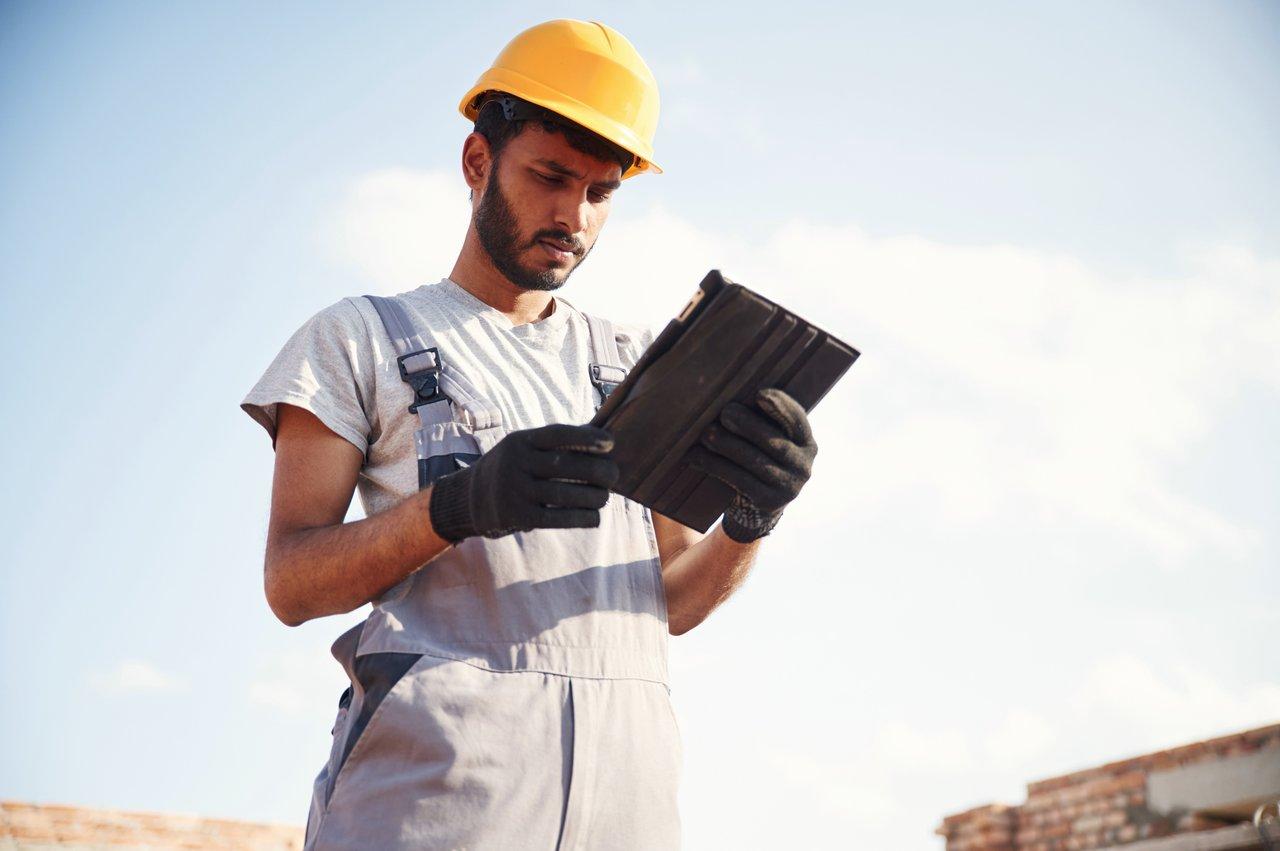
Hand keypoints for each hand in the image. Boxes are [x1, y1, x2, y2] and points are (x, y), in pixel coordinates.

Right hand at [428, 423, 619, 542]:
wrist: (472, 497)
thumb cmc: (515, 468)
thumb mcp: (526, 447)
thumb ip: (558, 444)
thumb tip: (604, 439)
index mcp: (521, 441)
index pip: (557, 434)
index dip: (586, 438)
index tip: (611, 444)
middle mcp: (515, 463)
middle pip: (565, 466)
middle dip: (597, 471)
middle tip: (614, 476)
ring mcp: (514, 490)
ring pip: (564, 495)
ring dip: (593, 497)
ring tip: (604, 497)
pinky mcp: (516, 516)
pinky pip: (556, 518)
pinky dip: (581, 518)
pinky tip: (594, 518)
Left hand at [686, 388, 816, 542]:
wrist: (757, 506)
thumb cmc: (758, 457)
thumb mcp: (769, 439)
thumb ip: (761, 420)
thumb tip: (730, 394)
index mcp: (806, 442)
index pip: (797, 420)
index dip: (781, 407)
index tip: (760, 394)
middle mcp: (803, 465)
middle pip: (774, 441)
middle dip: (747, 425)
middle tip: (725, 413)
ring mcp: (788, 487)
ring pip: (754, 461)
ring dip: (727, 445)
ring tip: (706, 433)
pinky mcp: (769, 502)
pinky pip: (738, 479)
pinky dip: (715, 465)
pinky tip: (696, 456)